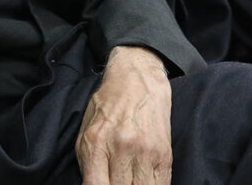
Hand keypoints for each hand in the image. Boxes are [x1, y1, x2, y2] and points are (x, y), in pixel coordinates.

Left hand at [76, 46, 172, 184]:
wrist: (138, 78)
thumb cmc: (109, 105)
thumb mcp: (87, 131)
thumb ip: (87, 163)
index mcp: (97, 144)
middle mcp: (122, 148)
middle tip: (117, 181)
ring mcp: (145, 152)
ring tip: (130, 181)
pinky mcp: (164, 153)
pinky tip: (145, 183)